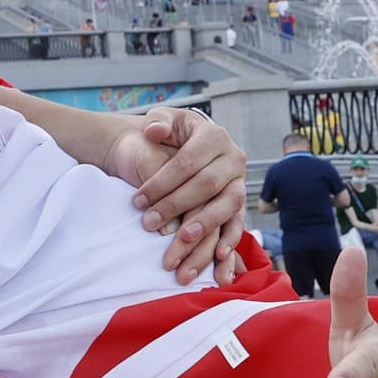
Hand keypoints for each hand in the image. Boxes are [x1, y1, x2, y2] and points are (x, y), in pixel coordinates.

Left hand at [105, 106, 246, 284]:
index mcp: (214, 136)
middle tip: (148, 225)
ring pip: (227, 207)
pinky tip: (219, 259)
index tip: (137, 201)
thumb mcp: (164, 119)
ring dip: (204, 228)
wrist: (185, 143)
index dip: (162, 183)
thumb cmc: (169, 133)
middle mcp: (233, 158)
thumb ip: (159, 121)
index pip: (187, 162)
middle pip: (206, 186)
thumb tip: (155, 131)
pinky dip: (231, 241)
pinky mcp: (239, 202)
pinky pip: (238, 223)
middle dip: (176, 207)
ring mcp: (239, 181)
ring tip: (181, 244)